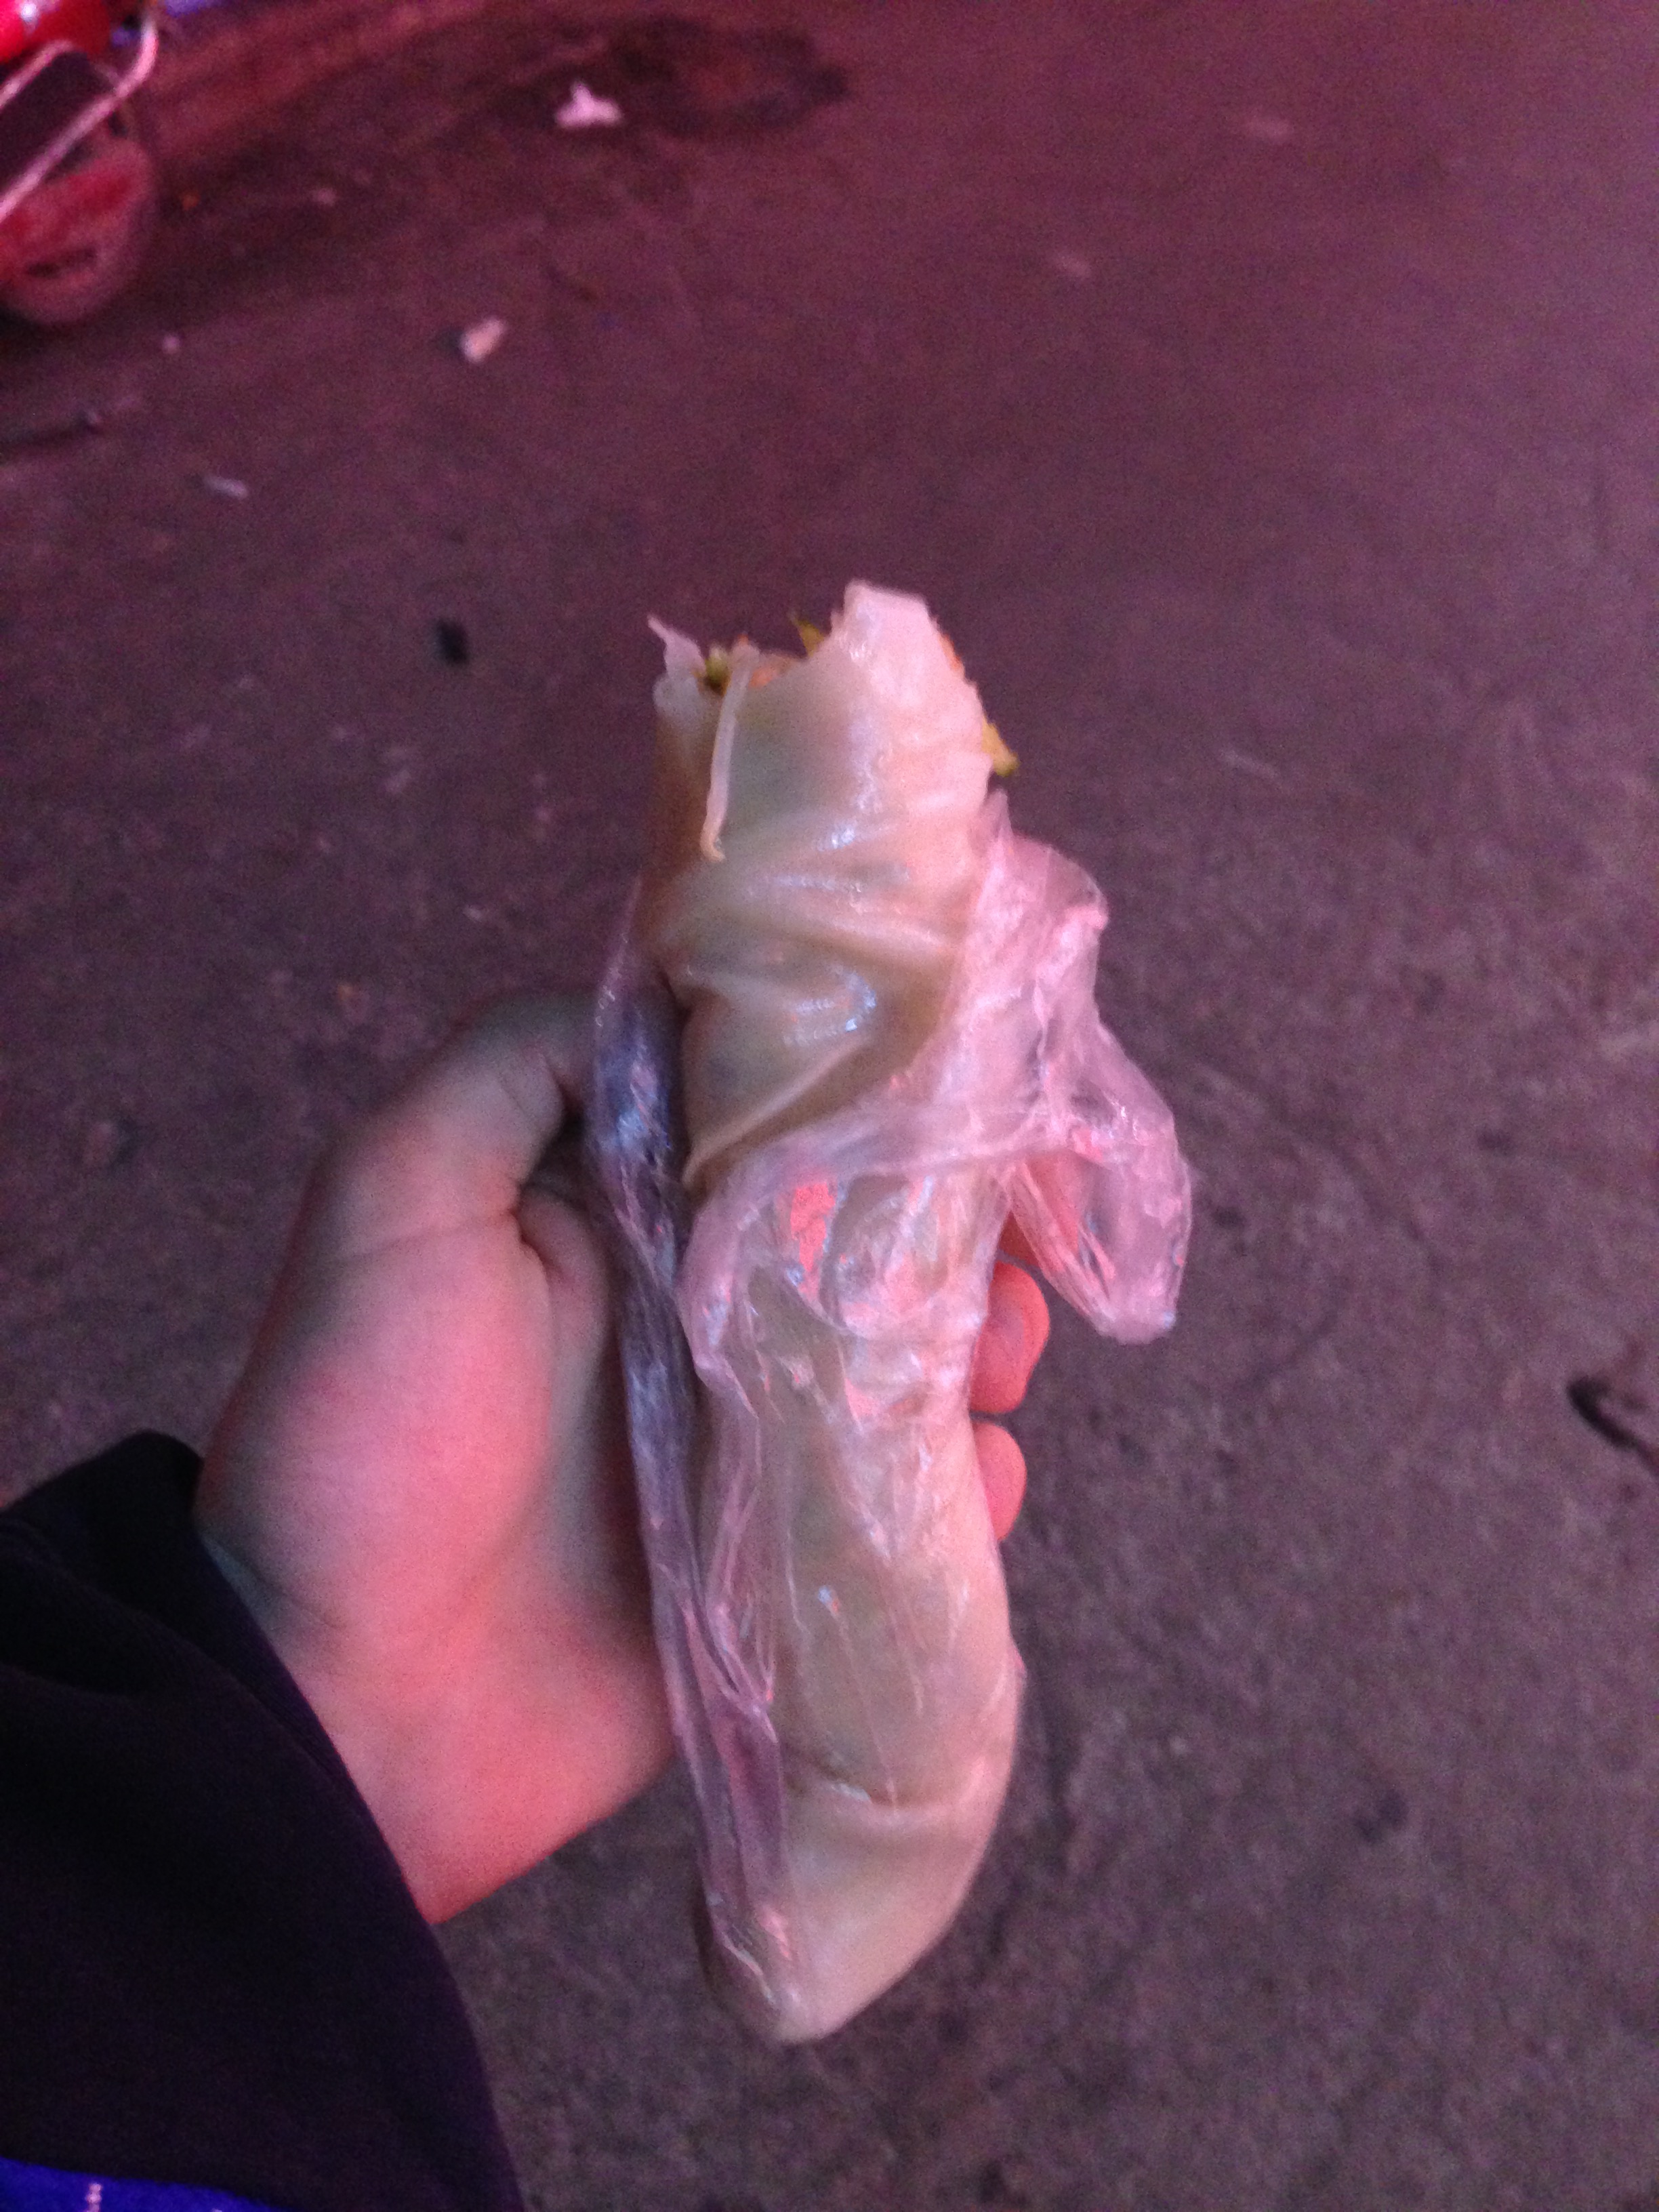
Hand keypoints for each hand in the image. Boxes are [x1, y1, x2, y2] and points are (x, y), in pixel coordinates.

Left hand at [196, 996, 1048, 1923]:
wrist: (345, 1701)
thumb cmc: (362, 1434)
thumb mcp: (397, 1198)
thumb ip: (513, 1069)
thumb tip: (662, 990)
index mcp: (614, 1214)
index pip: (774, 1122)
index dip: (877, 1102)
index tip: (968, 1101)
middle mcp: (687, 1314)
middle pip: (863, 1242)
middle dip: (957, 1236)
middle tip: (1010, 1267)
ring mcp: (736, 1446)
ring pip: (901, 1369)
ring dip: (981, 1350)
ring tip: (1006, 1366)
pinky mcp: (770, 1569)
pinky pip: (896, 1514)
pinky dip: (963, 1494)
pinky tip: (985, 1481)